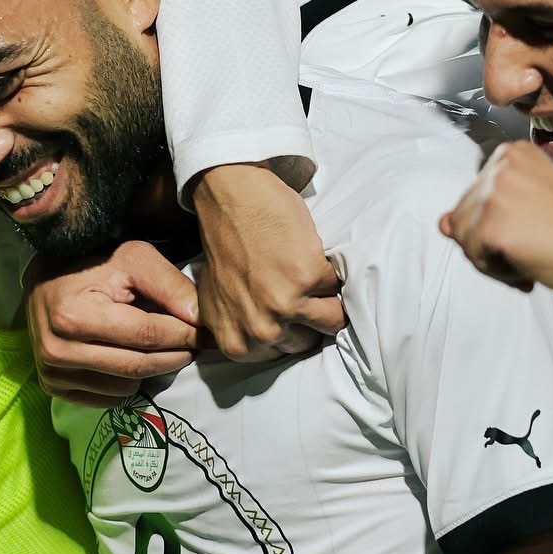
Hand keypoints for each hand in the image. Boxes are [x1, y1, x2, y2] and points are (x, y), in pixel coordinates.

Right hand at [24, 240, 200, 405]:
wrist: (45, 279)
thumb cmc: (94, 264)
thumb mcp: (134, 259)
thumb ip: (170, 286)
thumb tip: (201, 320)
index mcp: (74, 316)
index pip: (146, 335)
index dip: (184, 336)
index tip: (207, 334)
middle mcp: (58, 350)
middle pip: (138, 365)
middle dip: (175, 356)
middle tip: (195, 345)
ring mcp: (52, 372)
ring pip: (127, 386)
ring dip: (151, 370)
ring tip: (159, 347)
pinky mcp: (52, 386)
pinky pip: (108, 398)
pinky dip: (127, 383)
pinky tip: (130, 359)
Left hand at [192, 163, 345, 360]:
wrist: (231, 198)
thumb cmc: (226, 245)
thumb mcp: (216, 301)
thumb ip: (238, 331)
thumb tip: (268, 347)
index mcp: (234, 342)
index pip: (282, 355)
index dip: (290, 329)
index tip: (286, 310)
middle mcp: (257, 331)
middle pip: (308, 341)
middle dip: (309, 316)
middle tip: (297, 287)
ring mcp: (282, 308)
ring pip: (332, 320)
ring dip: (327, 297)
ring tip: (307, 275)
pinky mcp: (305, 281)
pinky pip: (336, 288)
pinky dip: (328, 272)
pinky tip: (306, 255)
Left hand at [439, 139, 552, 294]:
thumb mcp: (527, 208)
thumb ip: (483, 211)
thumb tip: (442, 223)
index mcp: (513, 152)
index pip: (474, 196)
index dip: (498, 222)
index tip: (532, 227)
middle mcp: (501, 164)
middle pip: (464, 215)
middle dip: (491, 241)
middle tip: (533, 246)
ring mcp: (495, 192)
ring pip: (465, 238)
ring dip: (493, 258)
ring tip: (530, 255)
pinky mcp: (491, 223)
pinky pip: (474, 257)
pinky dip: (498, 271)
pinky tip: (527, 265)